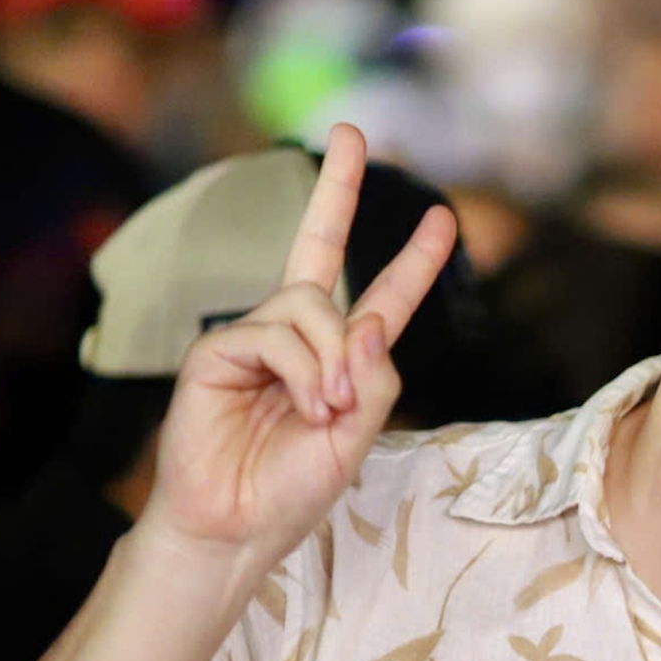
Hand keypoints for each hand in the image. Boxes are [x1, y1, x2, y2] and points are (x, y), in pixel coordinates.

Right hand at [139, 125, 457, 571]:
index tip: (442, 218)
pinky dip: (303, 370)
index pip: (383, 297)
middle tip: (351, 132)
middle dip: (336, 187)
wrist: (234, 528)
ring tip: (326, 411)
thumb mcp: (358, 436)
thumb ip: (376, 377)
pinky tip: (304, 406)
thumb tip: (368, 322)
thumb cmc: (292, 489)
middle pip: (318, 247)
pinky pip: (275, 333)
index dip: (413, 260)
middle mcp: (297, 336)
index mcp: (341, 358)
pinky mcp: (218, 349)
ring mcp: (256, 337)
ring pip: (313, 308)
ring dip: (332, 360)